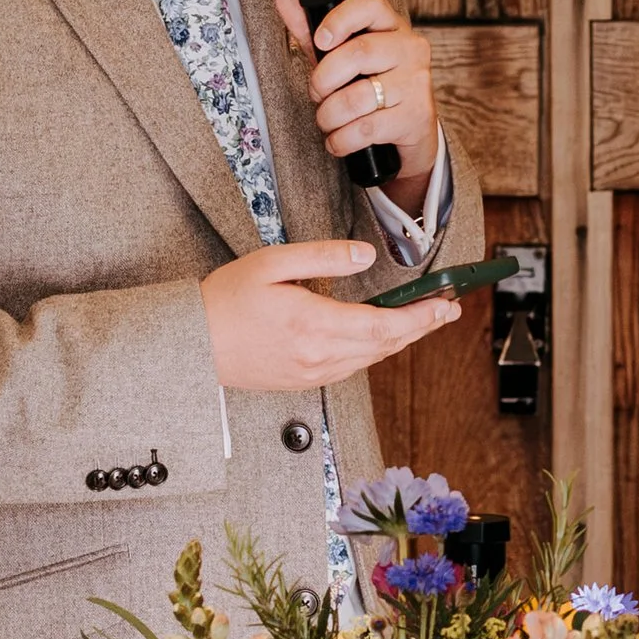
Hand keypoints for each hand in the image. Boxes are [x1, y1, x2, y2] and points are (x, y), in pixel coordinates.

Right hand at [201, 238, 459, 392]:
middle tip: (446, 310)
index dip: (421, 318)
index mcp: (314, 325)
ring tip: (422, 321)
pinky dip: (374, 350)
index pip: (384, 326)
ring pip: (371, 359)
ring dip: (400, 340)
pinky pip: (351, 368)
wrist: (192, 345)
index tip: (445, 305)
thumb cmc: (225, 300)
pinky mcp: (304, 382)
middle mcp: (319, 357)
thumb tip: (366, 257)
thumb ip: (324, 257)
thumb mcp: (272, 262)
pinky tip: (380, 336)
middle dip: (421, 327)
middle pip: (386, 345)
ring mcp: (312, 374)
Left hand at [274, 0, 439, 204]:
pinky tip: (339, 140)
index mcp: (391, 27)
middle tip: (316, 93)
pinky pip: (365, 129)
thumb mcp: (341, 57)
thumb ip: (312, 29)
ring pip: (357, 98)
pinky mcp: (416, 117)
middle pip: (359, 53)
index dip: (341, 19)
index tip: (320, 40)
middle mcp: (409, 49)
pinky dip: (342, 139)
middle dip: (323, 80)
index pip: (370, 6)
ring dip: (329, 116)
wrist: (411, 134)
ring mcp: (416, 83)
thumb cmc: (373, 87)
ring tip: (327, 121)